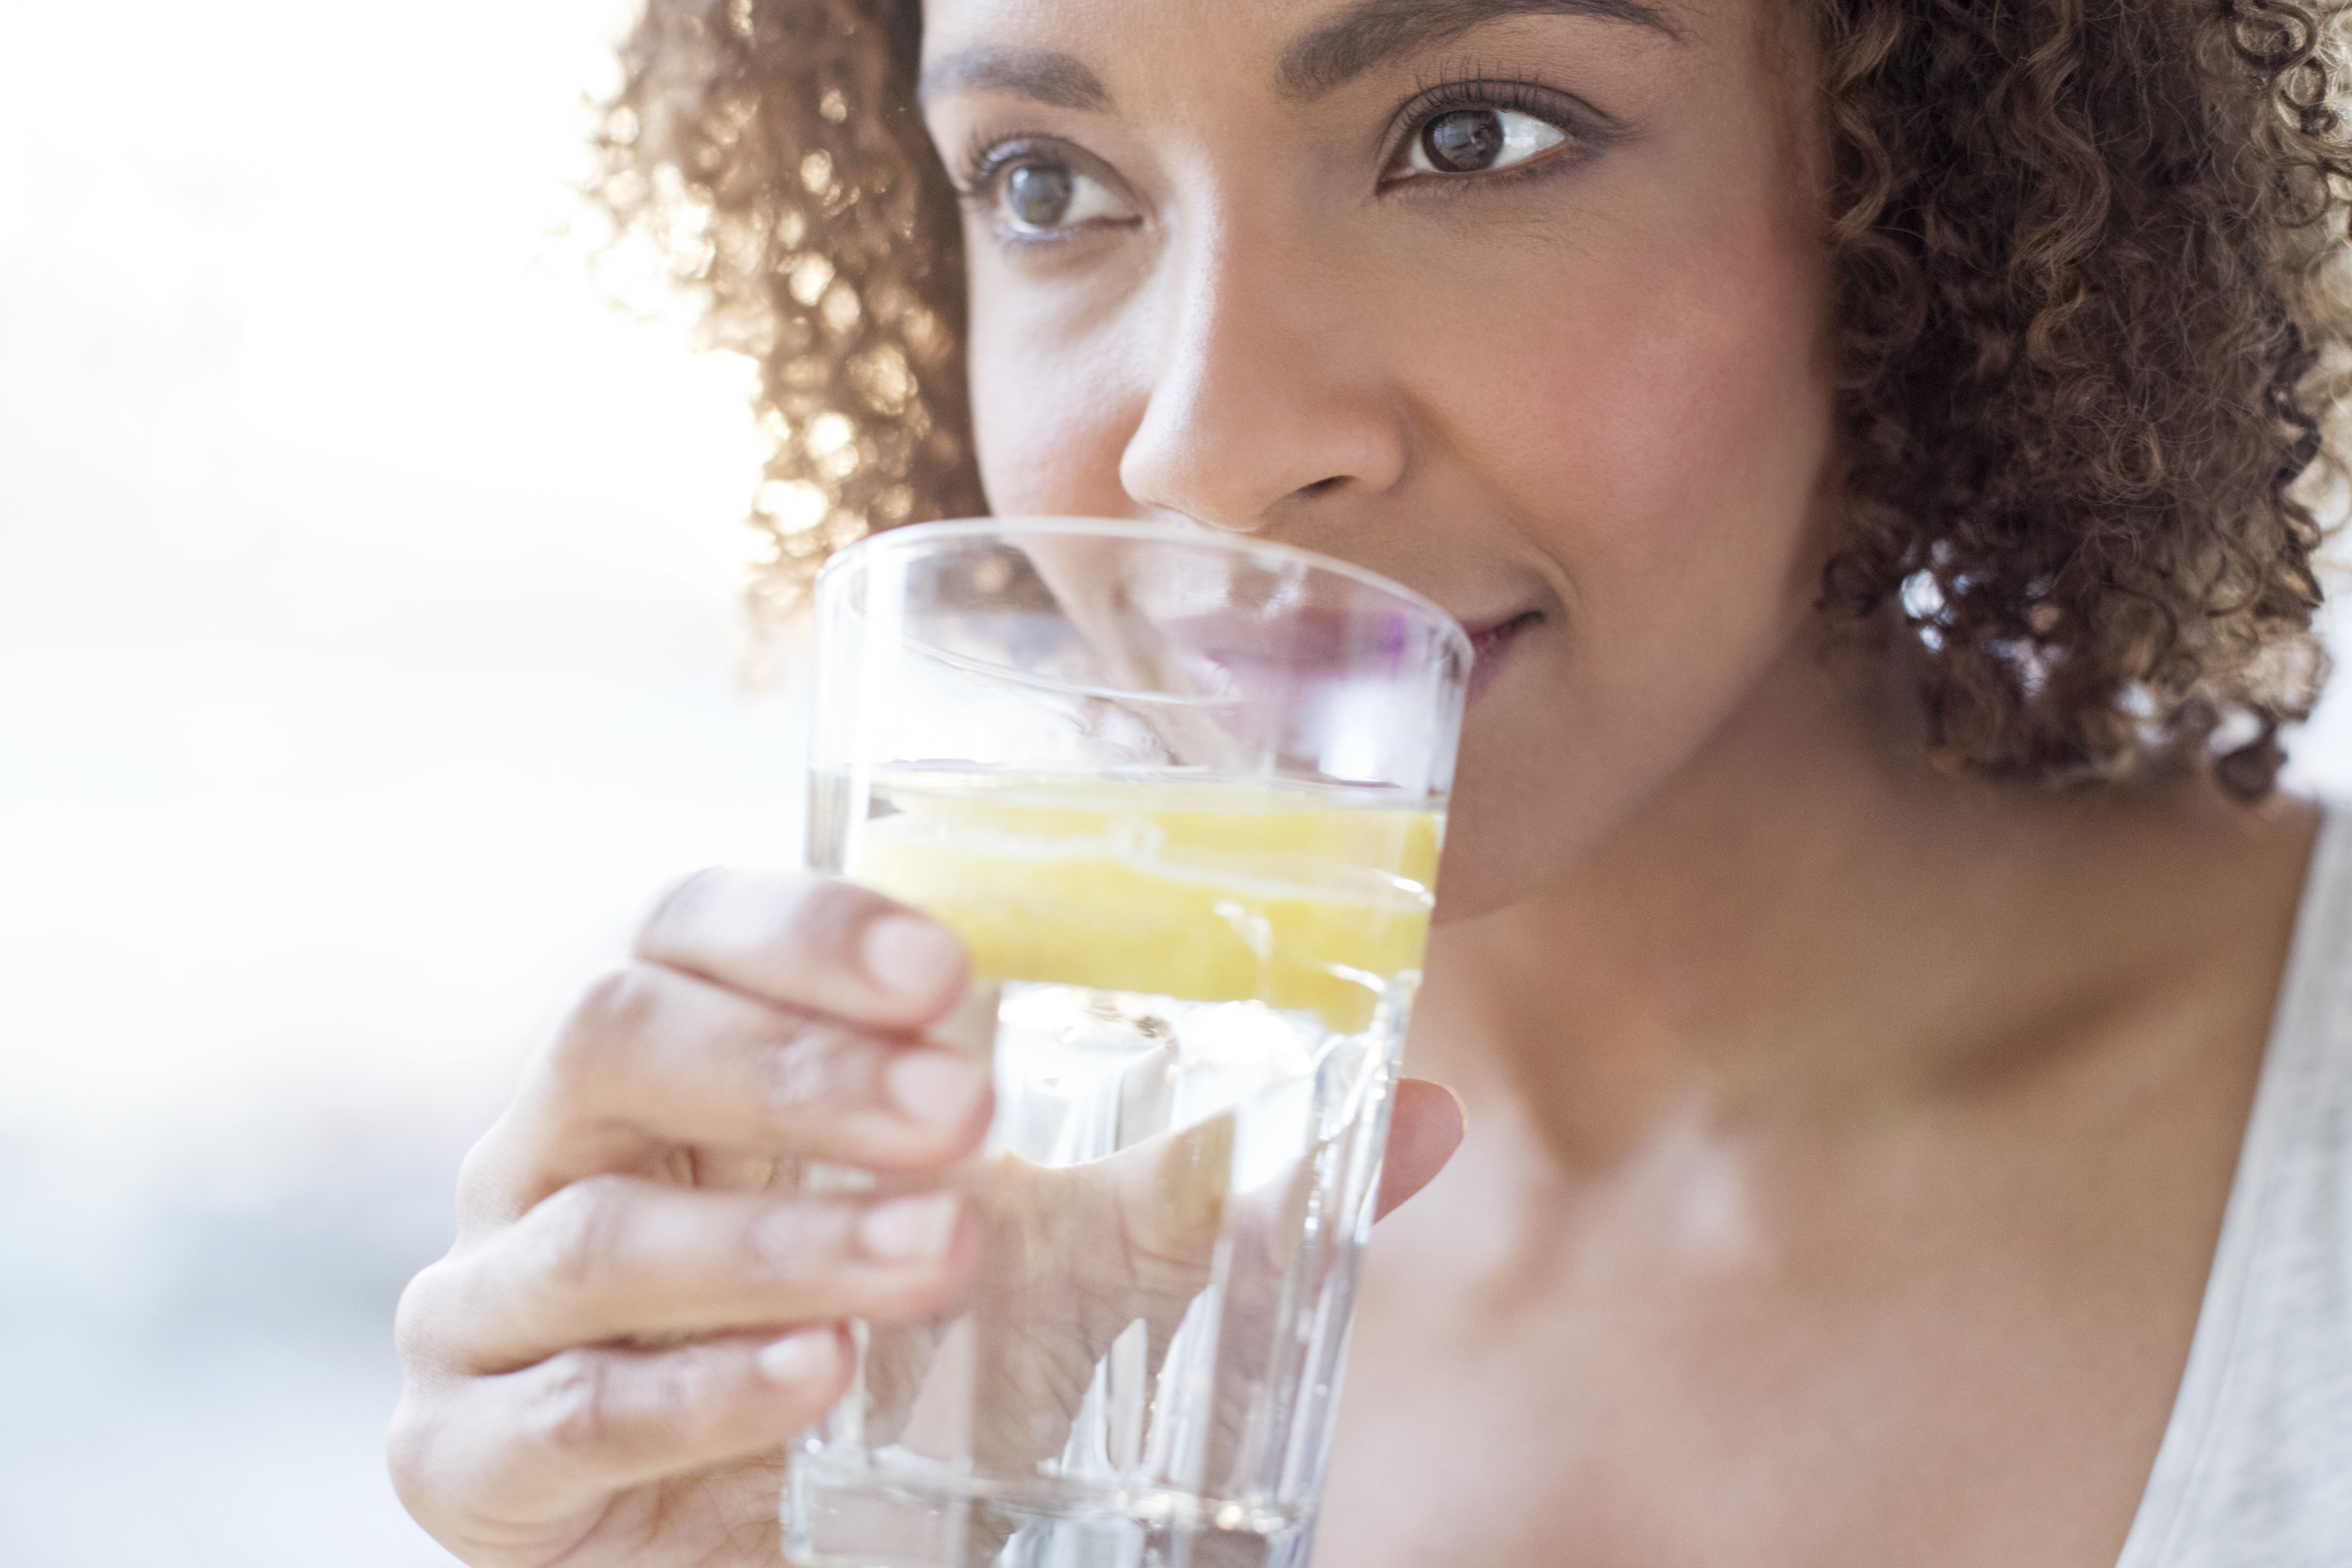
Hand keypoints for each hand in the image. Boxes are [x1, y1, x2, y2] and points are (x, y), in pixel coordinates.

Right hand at [389, 868, 1463, 1567]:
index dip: (804, 927)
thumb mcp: (1047, 1263)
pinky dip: (684, 1397)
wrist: (778, 1546)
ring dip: (770, 1241)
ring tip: (933, 1258)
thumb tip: (1423, 1111)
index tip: (957, 967)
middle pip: (610, 1035)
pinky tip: (810, 1391)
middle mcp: (554, 1150)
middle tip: (967, 1111)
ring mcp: (488, 1303)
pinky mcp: (469, 1460)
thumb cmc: (905, 1359)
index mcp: (677, 1063)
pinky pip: (546, 1413)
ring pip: (582, 1232)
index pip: (687, 925)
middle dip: (794, 1071)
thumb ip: (1199, 1187)